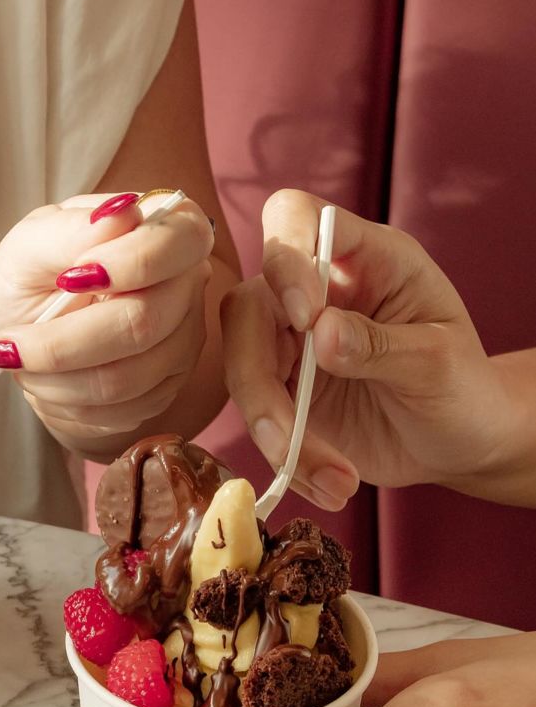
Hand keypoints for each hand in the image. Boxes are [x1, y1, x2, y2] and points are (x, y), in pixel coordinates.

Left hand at [0, 192, 215, 453]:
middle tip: (7, 344)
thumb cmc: (37, 275)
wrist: (36, 330)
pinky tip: (43, 382)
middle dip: (61, 343)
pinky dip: (64, 404)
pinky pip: (117, 413)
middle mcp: (188, 288)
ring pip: (124, 379)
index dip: (125, 265)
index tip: (67, 280)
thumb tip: (120, 213)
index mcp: (170, 228)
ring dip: (55, 379)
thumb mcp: (29, 243)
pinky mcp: (165, 390)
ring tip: (18, 362)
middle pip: (142, 324)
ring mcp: (182, 345)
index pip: (175, 245)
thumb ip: (66, 229)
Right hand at [221, 189, 512, 508]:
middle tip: (290, 435)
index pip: (295, 219)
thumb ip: (382, 344)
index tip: (305, 317)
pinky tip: (334, 487)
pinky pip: (259, 422)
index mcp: (362, 258)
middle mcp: (316, 294)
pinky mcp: (283, 395)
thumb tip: (321, 333)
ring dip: (276, 434)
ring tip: (335, 481)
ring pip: (244, 373)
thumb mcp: (439, 362)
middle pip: (248, 308)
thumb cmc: (464, 387)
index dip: (284, 259)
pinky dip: (289, 462)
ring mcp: (292, 346)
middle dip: (259, 377)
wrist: (460, 442)